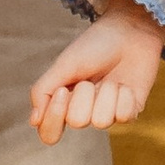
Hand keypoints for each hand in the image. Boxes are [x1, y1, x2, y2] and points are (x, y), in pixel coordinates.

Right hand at [31, 3, 163, 143]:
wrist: (129, 31)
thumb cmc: (94, 46)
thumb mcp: (63, 65)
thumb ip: (43, 92)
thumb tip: (34, 121)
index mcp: (63, 104)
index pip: (49, 133)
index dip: (54, 117)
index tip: (62, 91)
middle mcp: (84, 113)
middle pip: (77, 122)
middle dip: (85, 95)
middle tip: (90, 78)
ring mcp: (108, 113)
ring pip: (101, 121)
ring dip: (106, 93)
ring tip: (110, 78)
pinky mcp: (130, 111)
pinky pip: (124, 116)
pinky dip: (124, 96)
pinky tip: (125, 84)